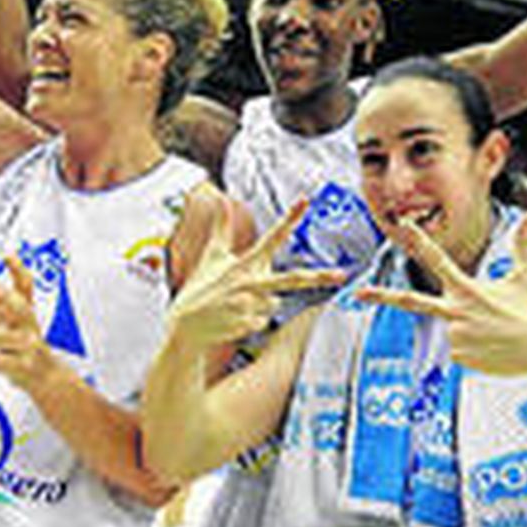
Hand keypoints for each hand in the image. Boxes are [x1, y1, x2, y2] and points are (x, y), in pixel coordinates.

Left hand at [0, 256, 55, 391]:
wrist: (46, 374)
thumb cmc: (20, 335)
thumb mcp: (5, 309)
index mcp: (25, 307)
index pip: (25, 285)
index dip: (18, 269)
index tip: (8, 254)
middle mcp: (27, 324)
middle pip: (19, 307)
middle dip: (5, 296)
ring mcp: (25, 346)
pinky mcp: (18, 366)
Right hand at [168, 197, 348, 347]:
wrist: (184, 326)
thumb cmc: (200, 288)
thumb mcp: (211, 256)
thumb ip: (221, 228)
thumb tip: (220, 199)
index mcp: (244, 263)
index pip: (272, 236)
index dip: (289, 218)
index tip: (304, 201)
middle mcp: (250, 282)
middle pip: (292, 279)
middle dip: (319, 277)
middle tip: (342, 275)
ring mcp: (250, 305)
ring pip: (274, 303)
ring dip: (260, 304)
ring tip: (235, 305)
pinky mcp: (249, 324)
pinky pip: (263, 321)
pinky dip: (252, 321)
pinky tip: (233, 319)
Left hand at [357, 213, 526, 376]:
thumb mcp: (523, 276)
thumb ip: (521, 245)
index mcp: (467, 289)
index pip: (437, 260)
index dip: (419, 240)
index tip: (404, 225)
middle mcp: (455, 311)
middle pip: (411, 301)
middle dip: (382, 296)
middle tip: (359, 292)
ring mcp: (454, 336)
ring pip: (450, 328)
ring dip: (468, 328)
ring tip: (494, 332)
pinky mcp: (458, 357)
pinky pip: (457, 349)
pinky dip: (472, 347)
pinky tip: (492, 346)